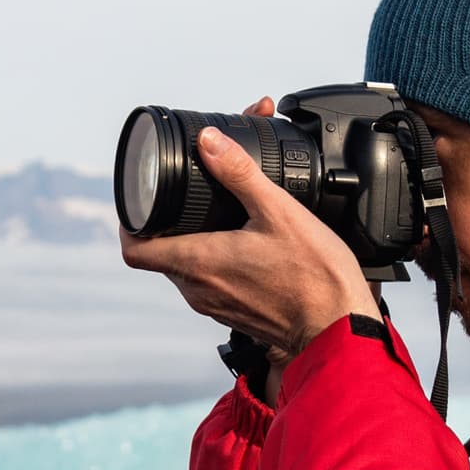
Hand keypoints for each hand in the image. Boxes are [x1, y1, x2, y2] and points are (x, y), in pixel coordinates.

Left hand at [119, 99, 376, 354]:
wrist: (339, 328)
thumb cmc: (315, 278)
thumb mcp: (278, 211)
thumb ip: (239, 173)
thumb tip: (209, 141)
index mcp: (199, 263)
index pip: (134, 250)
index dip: (130, 223)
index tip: (141, 201)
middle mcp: (198, 289)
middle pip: (161, 252)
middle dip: (170, 221)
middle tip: (188, 194)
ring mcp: (214, 305)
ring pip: (186, 268)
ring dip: (196, 240)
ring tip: (220, 214)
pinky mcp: (233, 312)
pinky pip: (210, 282)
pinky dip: (216, 259)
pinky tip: (243, 242)